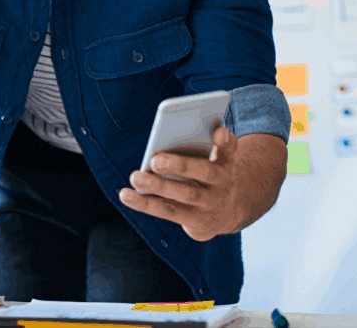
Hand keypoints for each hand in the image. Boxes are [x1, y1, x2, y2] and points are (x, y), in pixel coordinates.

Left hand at [119, 126, 242, 240]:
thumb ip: (195, 146)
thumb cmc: (208, 176)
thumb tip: (166, 135)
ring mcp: (212, 206)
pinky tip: (126, 194)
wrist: (229, 213)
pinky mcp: (198, 224)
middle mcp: (224, 184)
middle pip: (206, 172)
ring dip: (158, 186)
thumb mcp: (210, 161)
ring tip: (135, 177)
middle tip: (155, 160)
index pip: (230, 149)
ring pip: (185, 195)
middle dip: (180, 165)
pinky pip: (169, 212)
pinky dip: (145, 204)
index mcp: (226, 163)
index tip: (217, 131)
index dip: (225, 140)